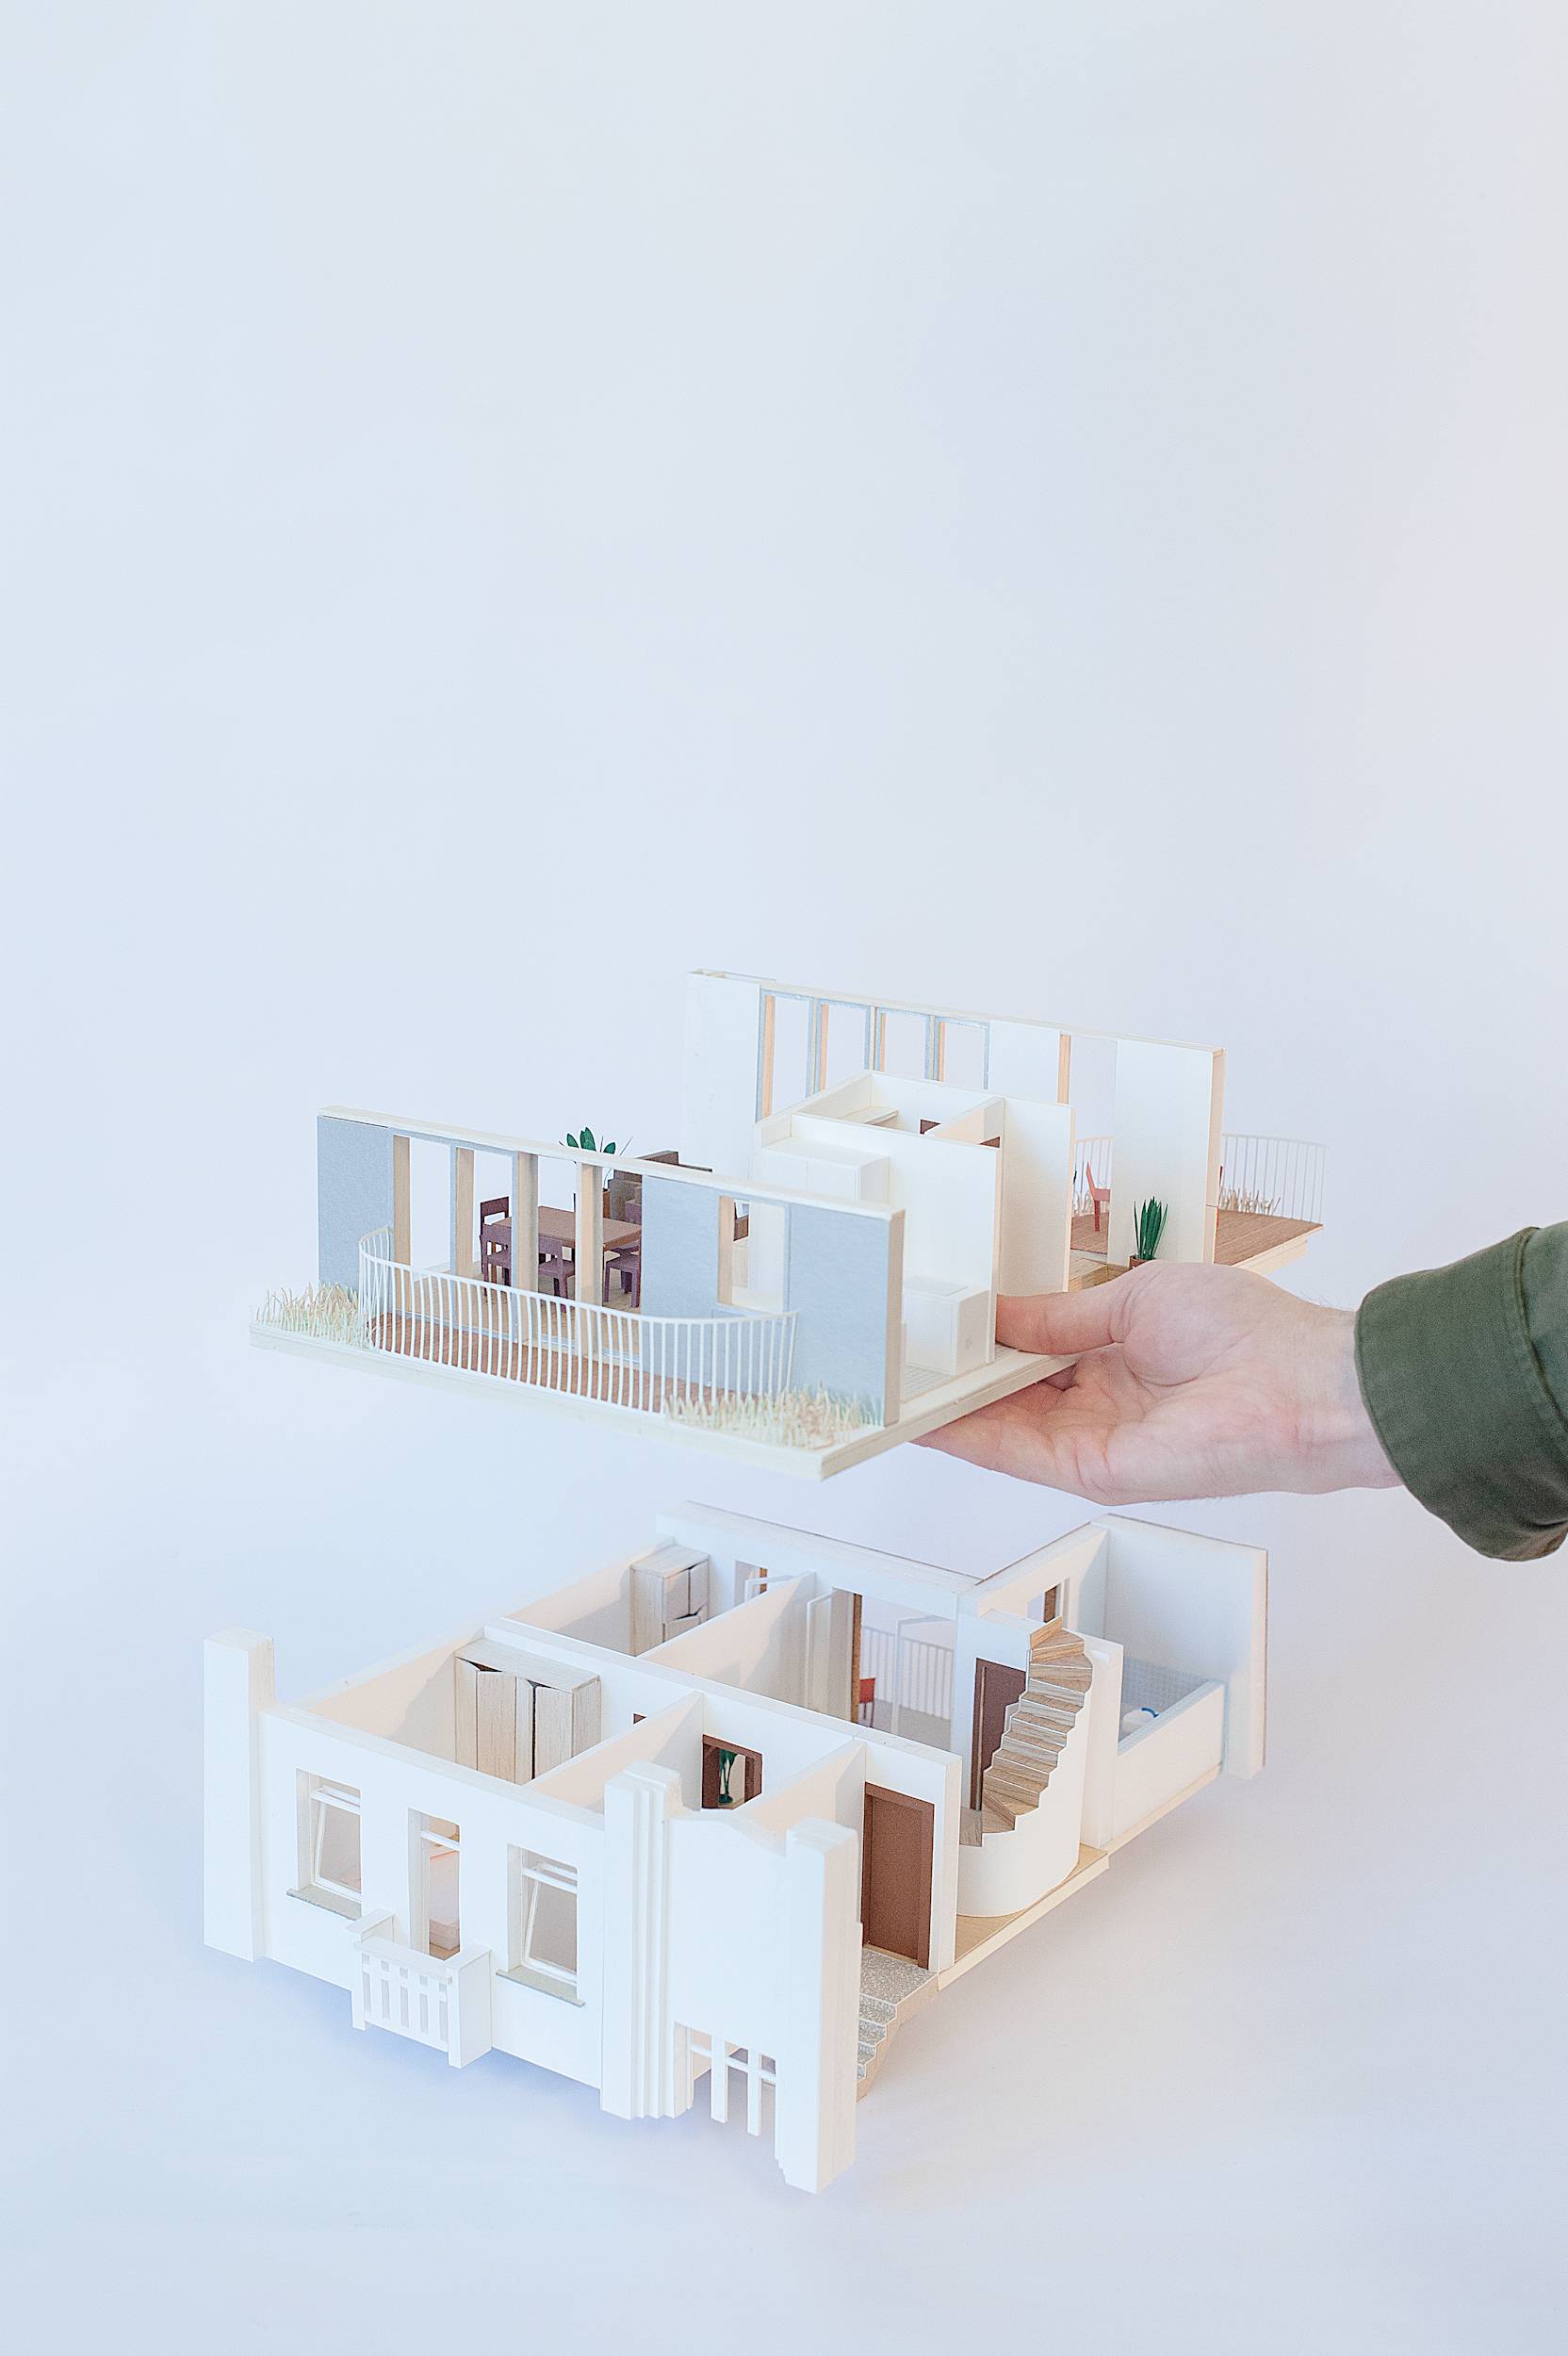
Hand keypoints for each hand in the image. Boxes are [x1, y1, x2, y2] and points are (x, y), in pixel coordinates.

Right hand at [921, 1264, 1399, 1503]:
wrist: (1301, 1386)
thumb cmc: (1247, 1330)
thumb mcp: (1133, 1300)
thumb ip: (1058, 1319)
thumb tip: (999, 1315)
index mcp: (1114, 1358)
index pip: (1029, 1355)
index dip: (981, 1342)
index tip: (932, 1324)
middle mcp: (1099, 1405)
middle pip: (1005, 1396)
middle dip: (950, 1377)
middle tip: (887, 1353)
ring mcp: (1093, 1442)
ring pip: (998, 1427)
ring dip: (943, 1407)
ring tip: (883, 1380)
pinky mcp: (1094, 1471)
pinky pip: (1016, 1452)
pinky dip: (967, 1434)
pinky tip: (924, 1412)